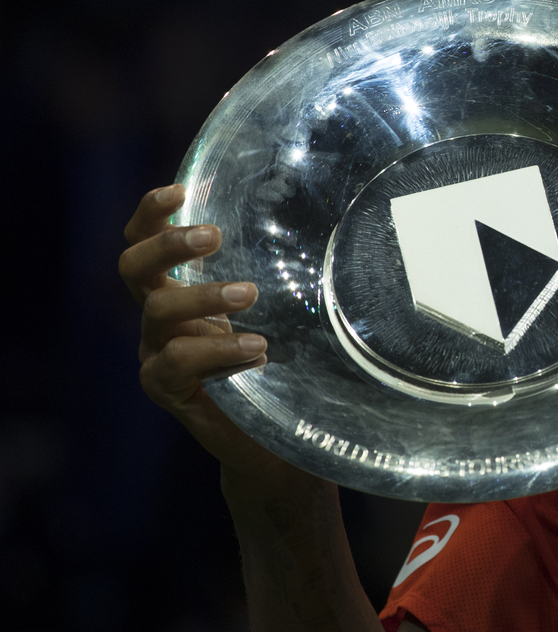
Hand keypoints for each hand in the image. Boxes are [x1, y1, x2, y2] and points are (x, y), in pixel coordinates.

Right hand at [120, 184, 316, 498]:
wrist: (275, 443)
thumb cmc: (285, 365)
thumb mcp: (285, 311)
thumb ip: (289, 274)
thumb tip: (349, 218)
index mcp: (179, 289)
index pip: (145, 242)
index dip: (151, 213)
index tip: (181, 189)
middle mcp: (160, 319)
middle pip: (134, 268)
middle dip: (169, 245)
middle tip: (214, 236)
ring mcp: (158, 354)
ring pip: (158, 312)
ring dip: (204, 296)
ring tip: (251, 293)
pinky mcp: (169, 392)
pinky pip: (174, 364)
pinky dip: (216, 351)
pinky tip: (256, 351)